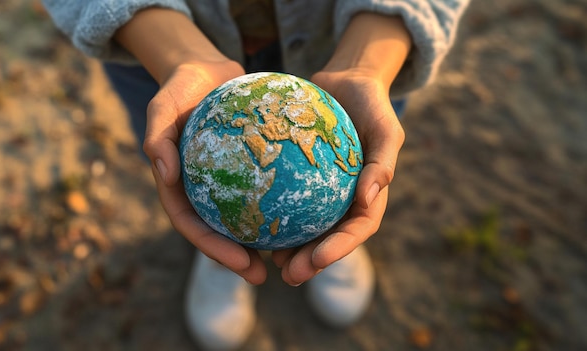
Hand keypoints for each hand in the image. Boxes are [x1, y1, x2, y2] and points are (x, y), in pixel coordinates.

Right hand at [143, 60, 268, 284]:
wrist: (206, 70)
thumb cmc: (180, 86)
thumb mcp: (161, 104)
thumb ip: (157, 137)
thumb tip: (164, 174)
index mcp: (177, 186)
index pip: (191, 225)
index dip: (212, 248)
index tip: (239, 262)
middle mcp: (200, 189)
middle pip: (217, 231)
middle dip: (238, 259)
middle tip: (263, 275)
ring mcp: (224, 181)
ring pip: (242, 217)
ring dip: (261, 240)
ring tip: (288, 257)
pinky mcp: (246, 168)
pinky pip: (264, 189)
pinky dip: (279, 203)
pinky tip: (305, 211)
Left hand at [271, 69, 404, 284]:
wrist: (348, 81)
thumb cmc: (371, 104)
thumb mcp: (386, 128)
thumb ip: (382, 163)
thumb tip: (368, 200)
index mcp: (369, 195)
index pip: (357, 229)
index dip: (339, 249)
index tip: (317, 261)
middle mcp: (345, 199)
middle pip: (329, 237)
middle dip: (311, 261)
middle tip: (288, 275)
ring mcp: (322, 190)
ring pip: (306, 225)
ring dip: (290, 248)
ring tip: (267, 261)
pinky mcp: (300, 176)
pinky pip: (285, 196)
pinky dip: (272, 212)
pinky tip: (250, 221)